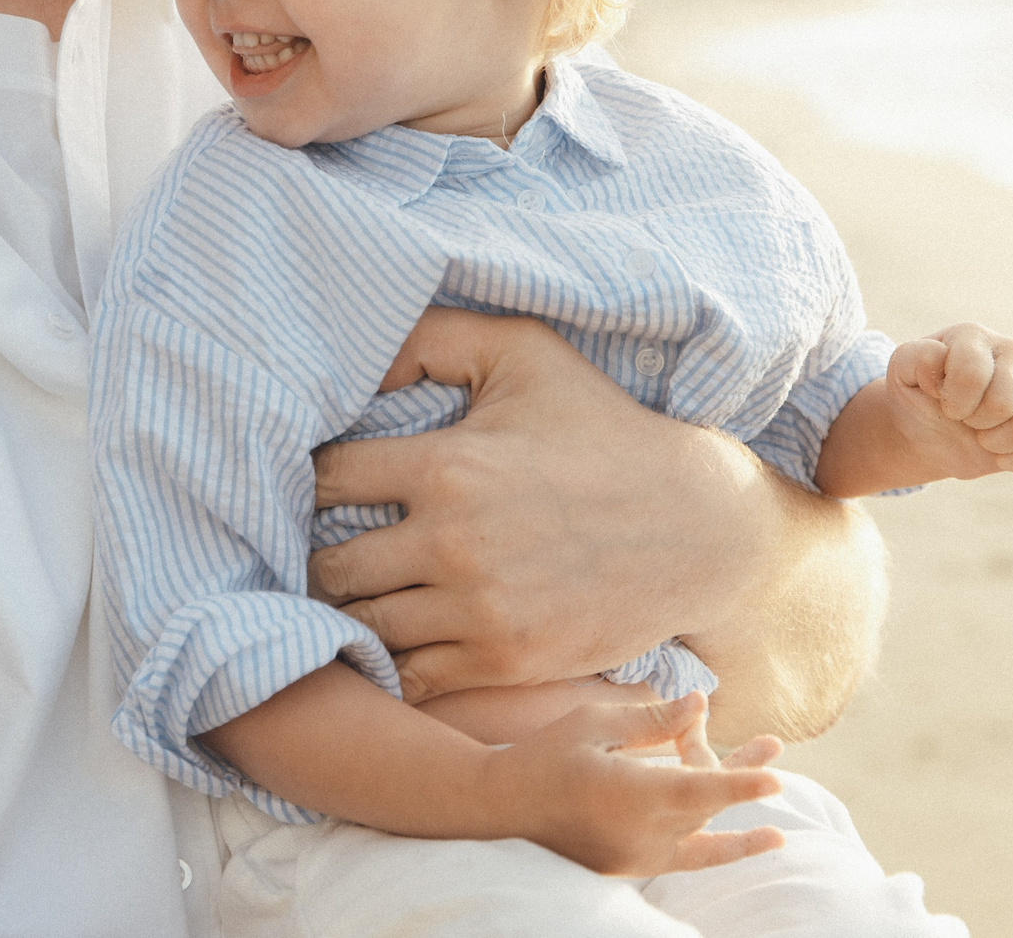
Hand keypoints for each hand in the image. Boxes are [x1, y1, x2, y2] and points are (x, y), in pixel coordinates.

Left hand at [306, 309, 766, 702]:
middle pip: (328, 565)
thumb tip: (362, 357)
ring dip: (353, 608)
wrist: (699, 526)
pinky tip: (401, 633)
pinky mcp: (504, 660)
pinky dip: (392, 659)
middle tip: (333, 545)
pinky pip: (409, 675)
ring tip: (362, 590)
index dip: (314, 480)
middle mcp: (452, 543)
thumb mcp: (526, 352)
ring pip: (363, 623)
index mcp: (447, 465)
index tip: (330, 484)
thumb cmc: (603, 429)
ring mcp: (478, 610)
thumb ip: (435, 337)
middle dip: (320, 554)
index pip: (327, 479)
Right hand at [480, 693, 784, 875]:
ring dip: (733, 817)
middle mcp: (641, 832)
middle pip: (706, 805)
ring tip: (776, 833)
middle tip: (773, 745)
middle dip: (739, 774)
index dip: (741, 782)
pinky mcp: (632, 866)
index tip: (776, 777)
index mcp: (631, 794)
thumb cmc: (546, 755)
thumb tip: (699, 704)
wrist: (503, 807)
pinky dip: (716, 848)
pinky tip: (748, 842)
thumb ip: (651, 720)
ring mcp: (638, 856)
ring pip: (701, 834)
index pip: (700, 790)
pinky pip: (687, 857)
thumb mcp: (594, 723)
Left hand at [877, 323, 1012, 481]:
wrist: (930, 427)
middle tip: (961, 416)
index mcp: (973, 337)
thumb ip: (913, 357)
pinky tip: (996, 451)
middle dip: (973, 421)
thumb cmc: (918, 394)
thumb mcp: (902, 373)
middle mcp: (1011, 352)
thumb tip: (942, 358)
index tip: (941, 400)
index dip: (953, 401)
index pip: (971, 374)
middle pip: (1003, 403)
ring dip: (994, 443)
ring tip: (980, 432)